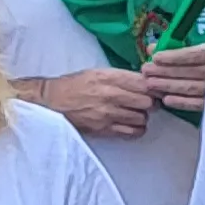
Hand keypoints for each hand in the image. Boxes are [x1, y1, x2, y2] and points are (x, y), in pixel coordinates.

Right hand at [38, 68, 155, 137]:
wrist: (51, 103)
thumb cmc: (73, 86)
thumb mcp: (96, 73)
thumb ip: (120, 77)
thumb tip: (144, 81)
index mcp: (108, 77)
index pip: (144, 83)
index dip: (153, 87)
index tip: (153, 89)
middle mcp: (110, 95)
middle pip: (148, 102)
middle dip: (150, 102)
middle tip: (146, 102)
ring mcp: (108, 114)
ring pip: (142, 118)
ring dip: (142, 116)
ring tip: (135, 113)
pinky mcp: (105, 129)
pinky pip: (132, 132)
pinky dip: (136, 129)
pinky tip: (130, 124)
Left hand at [140, 41, 204, 113]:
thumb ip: (184, 41)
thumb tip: (153, 46)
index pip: (196, 54)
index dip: (175, 56)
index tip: (156, 57)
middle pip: (190, 71)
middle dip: (165, 71)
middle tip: (146, 71)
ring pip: (192, 87)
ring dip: (169, 86)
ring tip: (150, 84)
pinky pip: (200, 104)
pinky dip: (183, 102)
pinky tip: (167, 101)